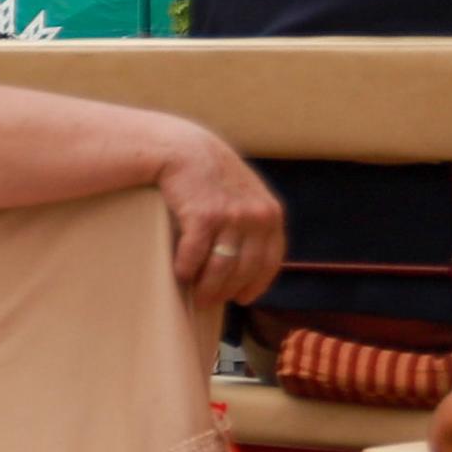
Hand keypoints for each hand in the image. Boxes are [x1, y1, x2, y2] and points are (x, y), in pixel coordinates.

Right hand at [155, 125, 284, 306]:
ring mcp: (231, 216)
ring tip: (197, 296)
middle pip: (244, 271)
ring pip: (220, 269)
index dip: (256, 285)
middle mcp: (257, 216)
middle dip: (227, 292)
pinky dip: (186, 270)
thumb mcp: (247, 195)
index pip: (270, 262)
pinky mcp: (204, 217)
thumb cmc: (213, 177)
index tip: (243, 298)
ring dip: (207, 289)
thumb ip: (255, 223)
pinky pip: (194, 256)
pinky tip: (180, 274)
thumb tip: (248, 264)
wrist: (186, 150)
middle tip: (210, 301)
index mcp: (271, 214)